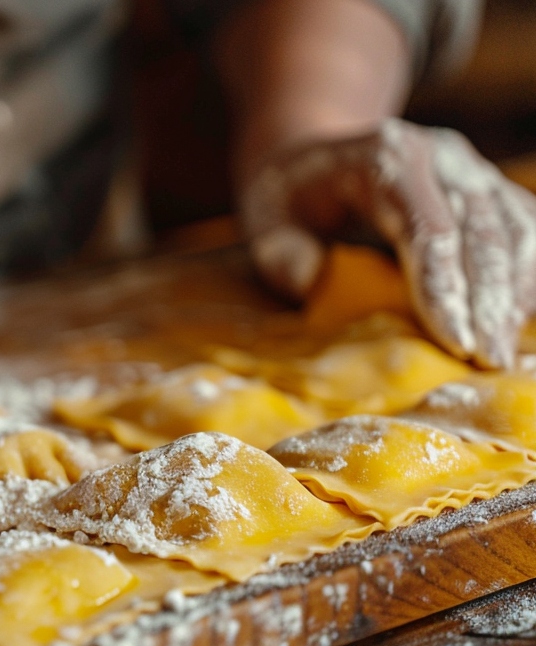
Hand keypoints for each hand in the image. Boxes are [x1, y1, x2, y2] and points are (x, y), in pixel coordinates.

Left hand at [241, 119, 535, 368]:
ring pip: (517, 228)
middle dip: (490, 301)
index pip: (427, 229)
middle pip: (482, 230)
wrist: (316, 161)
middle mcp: (440, 156)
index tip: (455, 342)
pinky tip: (511, 321)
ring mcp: (471, 169)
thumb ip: (284, 255)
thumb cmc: (289, 201)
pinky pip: (525, 230)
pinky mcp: (489, 190)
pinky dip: (525, 277)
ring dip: (516, 293)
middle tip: (489, 359)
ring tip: (501, 351)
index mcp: (385, 157)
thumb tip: (315, 283)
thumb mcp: (266, 224)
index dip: (444, 288)